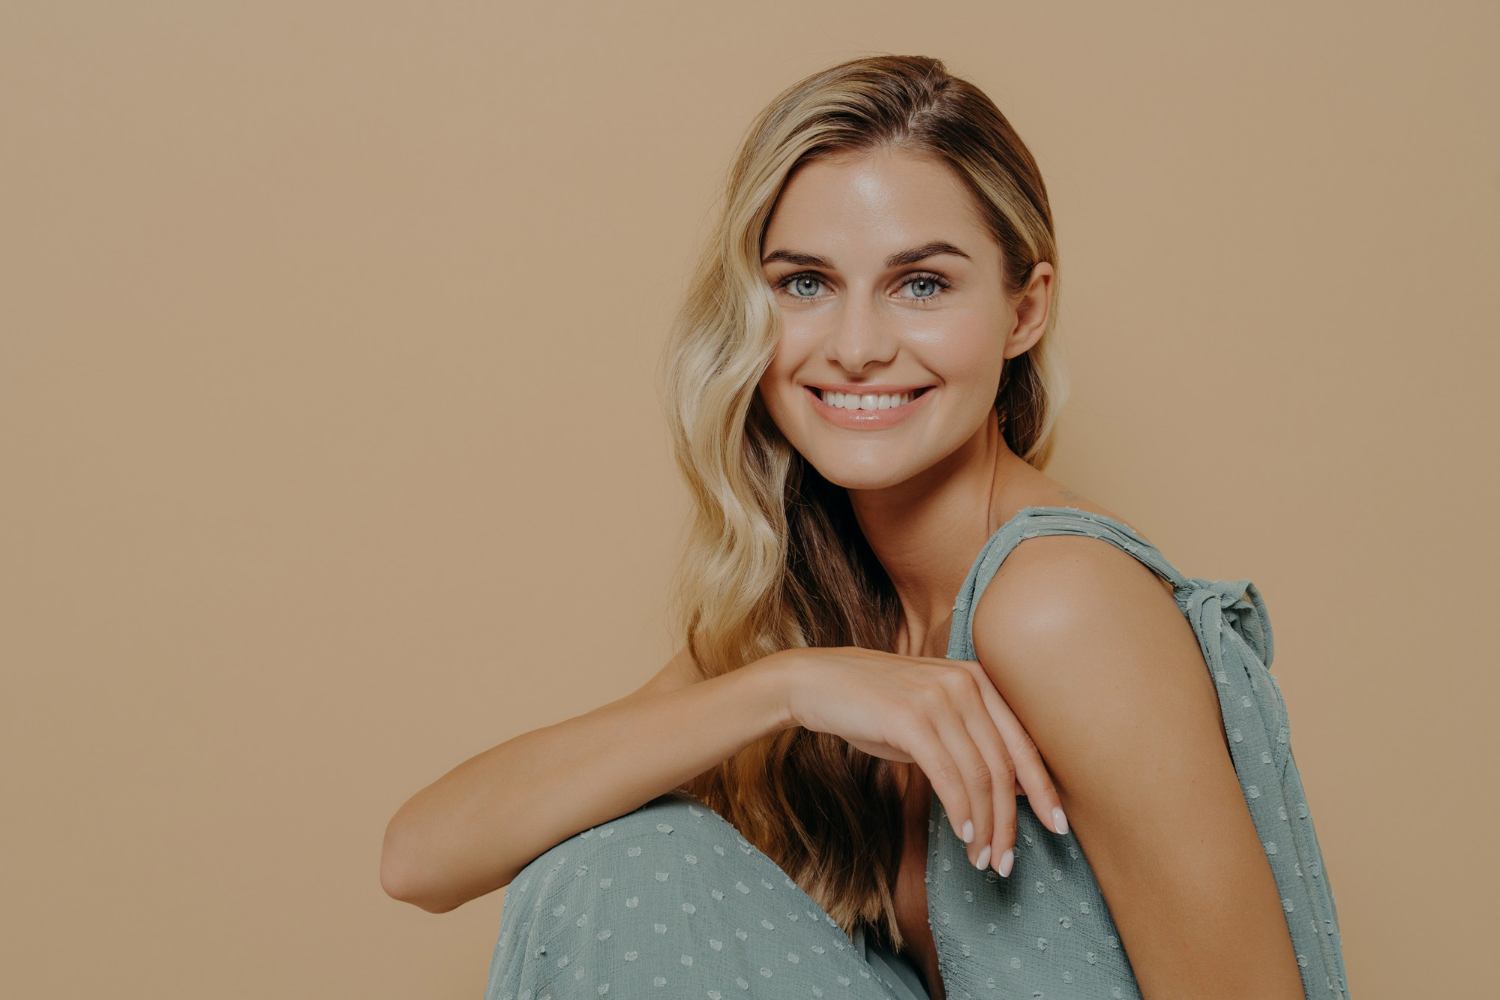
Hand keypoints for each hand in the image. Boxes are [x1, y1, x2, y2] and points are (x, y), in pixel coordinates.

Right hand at [773, 646, 1065, 876]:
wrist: (818, 681)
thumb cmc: (876, 706)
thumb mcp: (932, 718)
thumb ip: (972, 743)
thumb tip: (1017, 787)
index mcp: (979, 680)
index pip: (1023, 743)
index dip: (1044, 789)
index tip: (1058, 826)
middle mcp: (966, 683)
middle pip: (1003, 766)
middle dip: (1011, 821)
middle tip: (1006, 861)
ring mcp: (938, 697)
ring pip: (979, 776)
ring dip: (985, 826)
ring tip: (982, 859)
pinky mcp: (910, 716)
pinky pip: (948, 774)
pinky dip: (961, 811)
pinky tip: (963, 835)